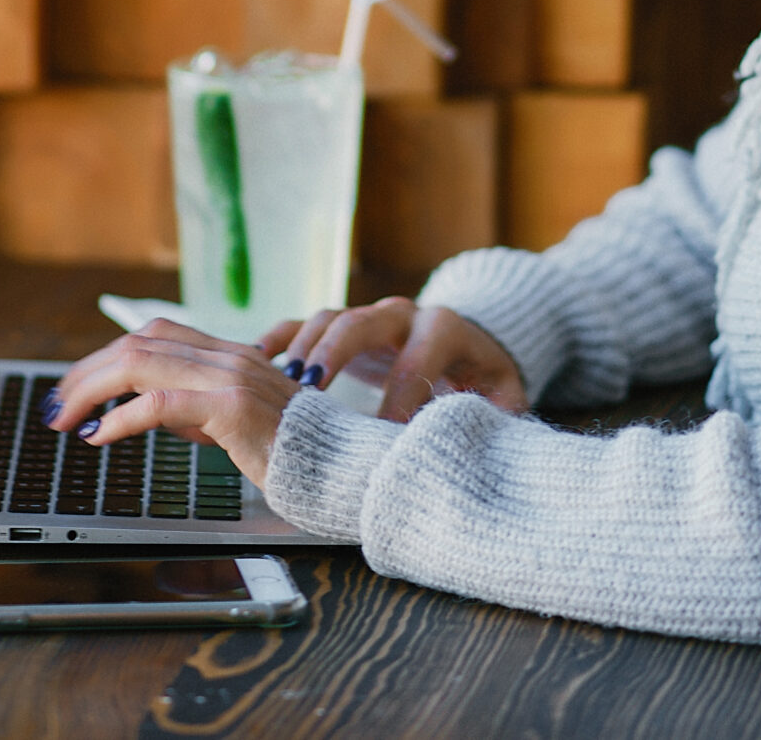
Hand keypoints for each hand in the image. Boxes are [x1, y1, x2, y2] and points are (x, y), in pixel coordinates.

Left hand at [45, 320, 298, 486]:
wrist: (342, 466)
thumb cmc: (294, 450)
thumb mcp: (234, 422)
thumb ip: (193, 409)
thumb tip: (142, 410)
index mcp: (230, 355)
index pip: (154, 336)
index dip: (107, 356)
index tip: (78, 387)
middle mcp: (228, 356)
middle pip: (138, 344)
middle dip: (86, 373)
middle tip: (57, 407)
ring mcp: (231, 377)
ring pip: (141, 364)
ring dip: (91, 391)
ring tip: (66, 419)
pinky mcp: (232, 407)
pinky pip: (160, 402)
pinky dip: (120, 418)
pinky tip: (99, 436)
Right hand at [259, 298, 527, 421]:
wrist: (471, 338)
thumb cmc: (484, 377)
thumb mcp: (504, 395)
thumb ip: (499, 418)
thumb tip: (485, 445)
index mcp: (443, 330)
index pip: (416, 362)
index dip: (399, 401)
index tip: (382, 439)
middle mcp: (402, 315)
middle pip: (361, 323)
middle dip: (334, 358)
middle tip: (309, 394)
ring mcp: (369, 315)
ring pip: (328, 318)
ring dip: (303, 350)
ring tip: (282, 387)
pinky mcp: (344, 324)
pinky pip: (305, 322)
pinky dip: (280, 338)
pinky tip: (256, 362)